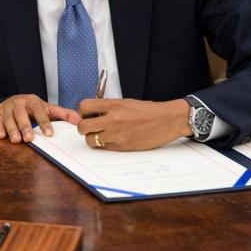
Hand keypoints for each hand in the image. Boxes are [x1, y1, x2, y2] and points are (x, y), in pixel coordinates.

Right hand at [0, 94, 80, 143]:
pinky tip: (1, 135)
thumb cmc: (34, 108)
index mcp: (33, 100)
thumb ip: (63, 114)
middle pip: (21, 114)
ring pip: (9, 118)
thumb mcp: (48, 109)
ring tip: (16, 140)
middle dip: (25, 126)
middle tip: (30, 139)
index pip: (39, 110)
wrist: (15, 101)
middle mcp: (19, 102)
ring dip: (12, 129)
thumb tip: (80, 121)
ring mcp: (7, 107)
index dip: (44, 122)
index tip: (49, 134)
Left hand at [77, 98, 191, 150]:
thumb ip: (108, 107)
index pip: (84, 107)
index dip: (83, 112)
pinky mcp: (122, 146)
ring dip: (93, 138)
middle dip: (84, 127)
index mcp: (114, 105)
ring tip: (102, 134)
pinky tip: (112, 139)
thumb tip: (91, 113)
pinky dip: (104, 145)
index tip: (88, 114)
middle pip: (83, 126)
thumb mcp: (125, 102)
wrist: (167, 120)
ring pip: (90, 140)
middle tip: (92, 126)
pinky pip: (103, 148)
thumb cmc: (148, 111)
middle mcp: (113, 120)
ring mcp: (117, 135)